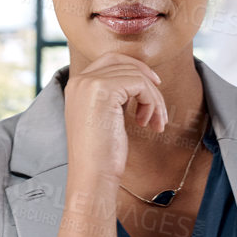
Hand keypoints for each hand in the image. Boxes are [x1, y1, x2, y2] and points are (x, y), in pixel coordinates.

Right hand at [62, 51, 167, 183]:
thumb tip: (139, 80)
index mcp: (76, 85)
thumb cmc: (102, 154)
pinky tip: (147, 123)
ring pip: (136, 75)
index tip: (153, 86)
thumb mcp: (105, 116)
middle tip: (159, 104)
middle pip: (125, 63)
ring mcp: (89, 83)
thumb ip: (114, 95)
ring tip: (155, 123)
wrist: (93, 176)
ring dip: (153, 99)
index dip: (136, 69)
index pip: (110, 59)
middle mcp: (79, 80)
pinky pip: (140, 84)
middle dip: (148, 82)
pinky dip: (152, 102)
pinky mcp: (103, 89)